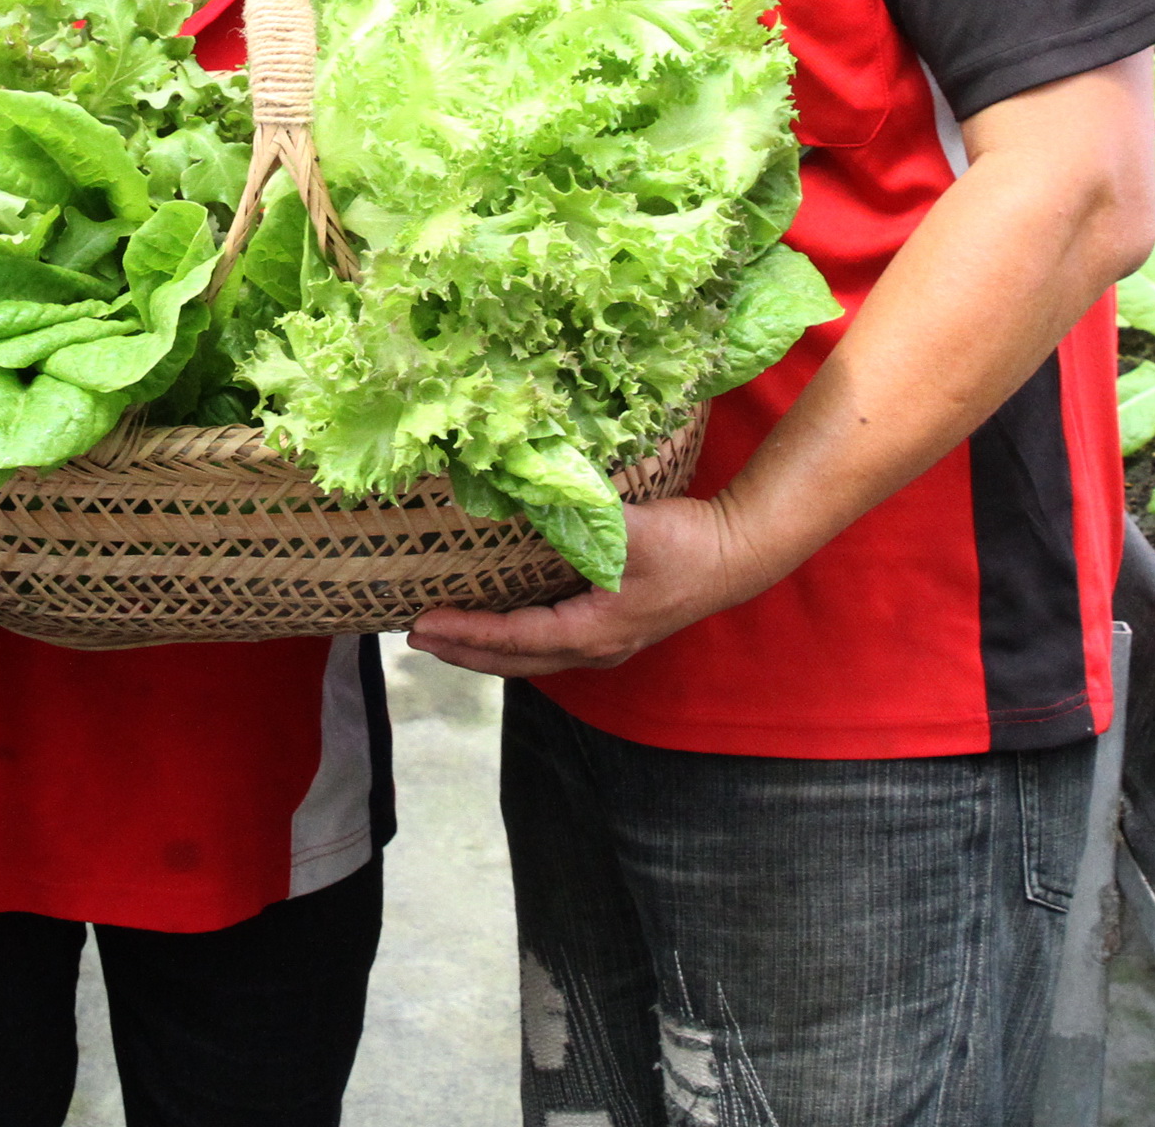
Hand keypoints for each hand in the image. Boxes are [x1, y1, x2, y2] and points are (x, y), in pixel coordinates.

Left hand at [406, 494, 775, 679]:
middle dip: (464, 650)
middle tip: (416, 637)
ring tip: (446, 634)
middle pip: (514, 662)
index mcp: (592, 632)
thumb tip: (520, 492)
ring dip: (486, 648)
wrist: (738, 554)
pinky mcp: (613, 630)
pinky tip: (500, 622)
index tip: (422, 624)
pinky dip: (514, 640)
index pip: (513, 639)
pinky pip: (549, 645)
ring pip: (532, 657)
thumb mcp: (630, 527)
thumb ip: (577, 514)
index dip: (466, 633)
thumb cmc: (688, 544)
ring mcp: (605, 643)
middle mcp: (595, 648)